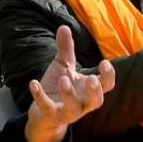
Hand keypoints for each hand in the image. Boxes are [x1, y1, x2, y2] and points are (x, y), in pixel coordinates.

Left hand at [25, 25, 115, 141]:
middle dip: (95, 91)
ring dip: (69, 94)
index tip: (104, 63)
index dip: (108, 76)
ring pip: (74, 108)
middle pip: (97, 101)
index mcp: (89, 90)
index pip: (106, 85)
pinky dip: (40, 96)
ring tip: (63, 79)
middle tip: (91, 78)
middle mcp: (83, 103)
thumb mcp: (63, 66)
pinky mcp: (51, 115)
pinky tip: (33, 83)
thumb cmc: (58, 87)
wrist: (43, 113)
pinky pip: (47, 108)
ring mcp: (68, 112)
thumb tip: (64, 26)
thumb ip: (66, 49)